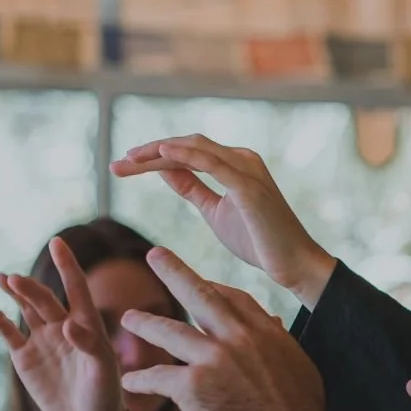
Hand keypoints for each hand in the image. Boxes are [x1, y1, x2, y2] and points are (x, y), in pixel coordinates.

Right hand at [0, 237, 127, 410]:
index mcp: (87, 324)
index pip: (76, 287)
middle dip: (30, 288)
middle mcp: (63, 327)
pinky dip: (2, 324)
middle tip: (14, 280)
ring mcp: (42, 341)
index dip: (67, 265)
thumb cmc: (104, 394)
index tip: (57, 242)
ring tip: (2, 278)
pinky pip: (11, 335)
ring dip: (15, 294)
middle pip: (44, 299)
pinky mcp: (25, 358)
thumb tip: (68, 325)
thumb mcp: (103, 370)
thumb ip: (89, 345)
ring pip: (26, 309)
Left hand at [111, 134, 334, 304]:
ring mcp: (246, 169)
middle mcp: (241, 158)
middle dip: (149, 152)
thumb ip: (193, 188)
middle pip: (186, 145)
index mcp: (234, 163)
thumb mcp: (215, 211)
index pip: (187, 152)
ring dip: (158, 152)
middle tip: (117, 164)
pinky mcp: (248, 185)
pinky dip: (186, 156)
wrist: (293, 264)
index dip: (153, 157)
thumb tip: (166, 170)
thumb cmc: (259, 241)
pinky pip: (212, 163)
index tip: (123, 166)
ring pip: (194, 149)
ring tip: (129, 160)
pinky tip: (161, 155)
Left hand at [117, 247, 325, 410]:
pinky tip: (129, 382)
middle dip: (174, 271)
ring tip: (127, 318)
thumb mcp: (301, 371)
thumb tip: (277, 322)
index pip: (234, 298)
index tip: (200, 281)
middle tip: (154, 254)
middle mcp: (239, 338)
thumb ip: (282, 344)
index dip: (214, 287)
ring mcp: (214, 359)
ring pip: (169, 331)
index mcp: (267, 334)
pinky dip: (140, 379)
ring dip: (145, 323)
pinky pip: (157, 377)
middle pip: (200, 294)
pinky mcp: (193, 386)